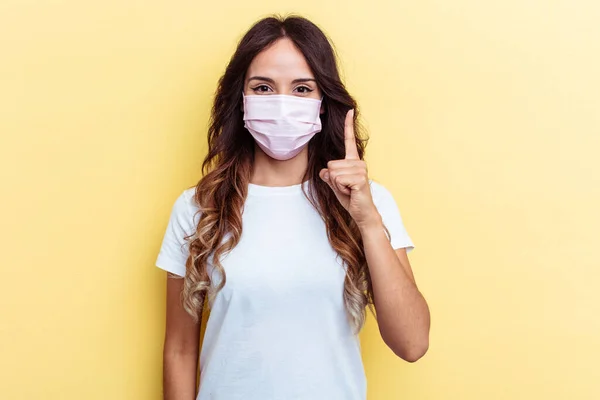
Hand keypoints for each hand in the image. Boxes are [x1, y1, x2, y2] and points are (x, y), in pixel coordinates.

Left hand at [319, 109, 380, 228]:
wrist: (362, 213)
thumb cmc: (351, 198)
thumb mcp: (335, 186)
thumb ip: (328, 177)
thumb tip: (323, 171)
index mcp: (353, 161)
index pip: (349, 140)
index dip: (348, 125)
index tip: (349, 110)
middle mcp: (358, 162)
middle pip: (330, 164)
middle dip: (332, 179)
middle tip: (344, 187)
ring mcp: (360, 170)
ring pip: (333, 172)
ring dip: (336, 184)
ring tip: (348, 190)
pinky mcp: (359, 179)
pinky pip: (338, 179)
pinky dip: (340, 188)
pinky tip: (351, 192)